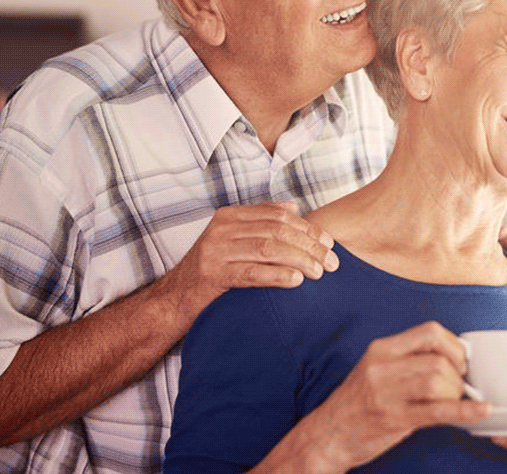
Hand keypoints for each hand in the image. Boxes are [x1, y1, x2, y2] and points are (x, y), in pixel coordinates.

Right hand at [165, 201, 338, 321]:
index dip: (308, 229)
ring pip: (268, 249)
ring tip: (320, 273)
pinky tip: (296, 282)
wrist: (174, 300)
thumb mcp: (234, 240)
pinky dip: (277, 275)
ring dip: (300, 260)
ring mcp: (215, 250)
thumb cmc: (212, 271)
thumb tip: (293, 207)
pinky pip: (251, 272)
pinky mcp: (212, 274)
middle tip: (332, 263)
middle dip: (310, 246)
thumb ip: (261, 221)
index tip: (330, 244)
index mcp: (230, 215)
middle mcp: (222, 228)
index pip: (279, 216)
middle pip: (277, 231)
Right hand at [300, 322, 489, 471]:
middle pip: (438, 359)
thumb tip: (453, 358)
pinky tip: (482, 411)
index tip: (461, 360)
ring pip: (438, 382)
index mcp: (382, 349)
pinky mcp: (393, 418)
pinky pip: (437, 412)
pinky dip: (465, 412)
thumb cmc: (358, 402)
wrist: (328, 434)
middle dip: (458, 375)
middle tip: (458, 387)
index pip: (430, 332)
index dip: (454, 345)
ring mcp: (386, 393)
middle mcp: (382, 366)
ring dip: (456, 393)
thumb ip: (409, 359)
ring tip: (454, 401)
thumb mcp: (377, 368)